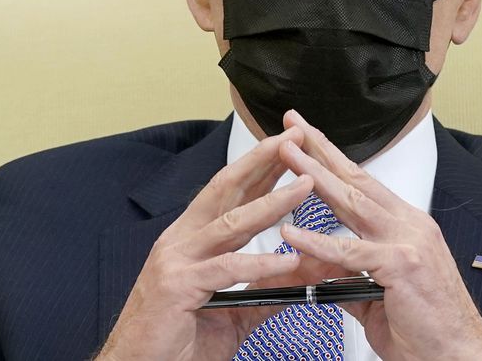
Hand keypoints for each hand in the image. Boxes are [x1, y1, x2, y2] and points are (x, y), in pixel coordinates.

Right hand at [97, 126, 313, 360]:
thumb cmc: (177, 340)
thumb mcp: (232, 311)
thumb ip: (265, 290)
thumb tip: (302, 276)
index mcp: (192, 239)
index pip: (230, 192)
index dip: (260, 167)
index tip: (289, 148)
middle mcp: (182, 240)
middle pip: (227, 190)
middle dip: (263, 162)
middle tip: (295, 141)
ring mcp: (177, 260)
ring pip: (231, 222)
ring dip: (272, 202)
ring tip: (305, 186)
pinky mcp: (177, 286)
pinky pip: (226, 268)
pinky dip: (259, 262)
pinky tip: (287, 260)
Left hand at [278, 110, 481, 360]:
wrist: (458, 355)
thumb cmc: (425, 327)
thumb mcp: (378, 296)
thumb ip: (346, 278)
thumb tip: (316, 271)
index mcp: (405, 226)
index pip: (361, 184)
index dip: (332, 160)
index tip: (307, 140)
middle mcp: (409, 225)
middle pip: (355, 179)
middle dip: (320, 149)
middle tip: (293, 125)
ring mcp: (408, 241)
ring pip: (352, 201)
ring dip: (314, 175)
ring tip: (287, 154)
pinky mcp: (402, 264)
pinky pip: (350, 252)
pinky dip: (318, 243)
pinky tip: (291, 233)